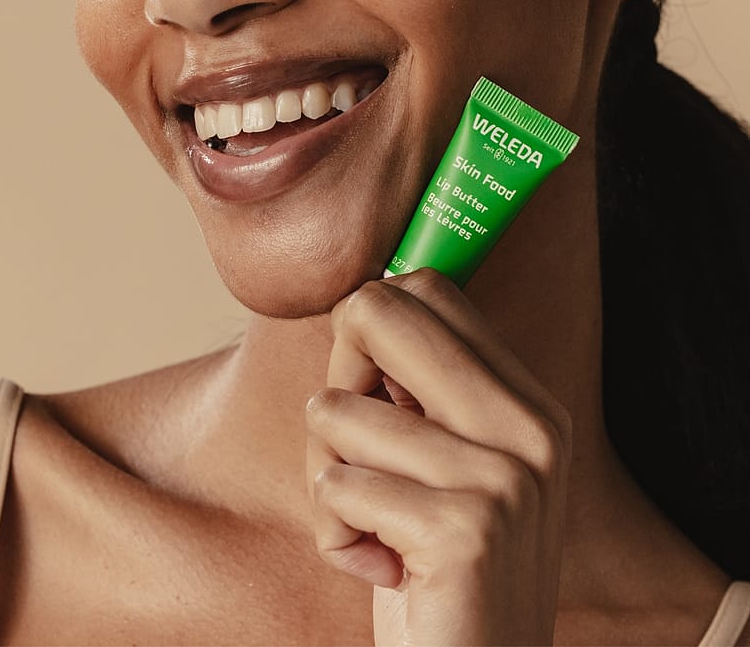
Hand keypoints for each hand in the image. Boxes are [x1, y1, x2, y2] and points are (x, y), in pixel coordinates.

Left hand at [305, 268, 571, 645]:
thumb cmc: (439, 569)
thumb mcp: (448, 465)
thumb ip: (422, 390)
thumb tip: (359, 305)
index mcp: (526, 401)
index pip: (428, 288)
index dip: (368, 328)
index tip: (367, 390)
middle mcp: (530, 426)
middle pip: (378, 312)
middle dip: (336, 378)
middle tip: (353, 447)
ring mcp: (507, 476)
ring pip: (335, 411)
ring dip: (328, 478)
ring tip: (375, 525)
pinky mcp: (467, 529)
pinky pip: (337, 488)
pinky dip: (335, 534)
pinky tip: (382, 566)